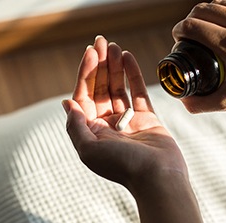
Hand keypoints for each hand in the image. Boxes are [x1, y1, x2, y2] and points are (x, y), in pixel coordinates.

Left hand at [63, 36, 186, 189]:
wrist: (158, 177)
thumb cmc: (124, 166)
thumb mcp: (90, 149)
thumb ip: (76, 126)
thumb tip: (67, 103)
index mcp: (92, 132)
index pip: (84, 97)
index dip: (86, 74)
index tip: (90, 53)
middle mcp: (108, 126)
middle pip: (101, 90)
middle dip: (100, 66)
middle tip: (101, 42)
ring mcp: (128, 121)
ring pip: (119, 89)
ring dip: (116, 68)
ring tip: (115, 46)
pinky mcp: (147, 119)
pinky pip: (138, 94)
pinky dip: (133, 77)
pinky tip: (128, 59)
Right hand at [172, 0, 225, 112]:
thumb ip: (199, 104)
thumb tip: (182, 99)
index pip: (193, 26)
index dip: (179, 30)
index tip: (178, 37)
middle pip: (204, 9)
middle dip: (190, 20)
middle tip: (188, 34)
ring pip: (221, 1)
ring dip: (208, 13)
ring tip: (206, 28)